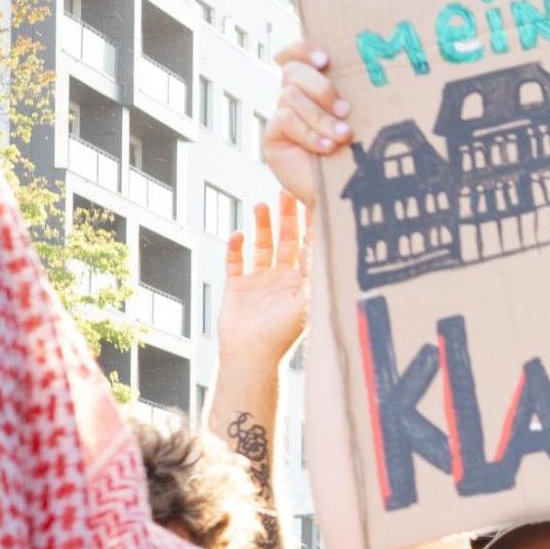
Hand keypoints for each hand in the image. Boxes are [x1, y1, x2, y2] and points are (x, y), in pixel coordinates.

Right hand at [220, 191, 308, 366]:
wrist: (251, 358)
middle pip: (286, 239)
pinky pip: (235, 262)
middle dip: (287, 216)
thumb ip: (311, 272)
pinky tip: (237, 234)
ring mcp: (259, 282)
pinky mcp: (237, 288)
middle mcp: (283, 279)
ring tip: (261, 204)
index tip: (313, 198)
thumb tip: (314, 242)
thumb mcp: (304, 300)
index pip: (309, 245)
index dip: (310, 223)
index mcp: (303, 282)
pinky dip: (235, 247)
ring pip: (262, 246)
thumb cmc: (283, 334)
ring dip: (261, 225)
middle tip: (287, 190)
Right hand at [265, 40, 350, 206]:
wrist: (347, 193)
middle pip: (293, 72)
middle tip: (346, 110)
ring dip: (321, 117)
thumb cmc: (360, 152)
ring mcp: (281, 116)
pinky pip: (285, 121)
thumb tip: (374, 67)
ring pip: (291, 97)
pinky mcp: (273, 137)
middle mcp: (292, 96)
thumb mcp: (361, 118)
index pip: (295, 54)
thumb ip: (356, 94)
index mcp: (312, 85)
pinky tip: (327, 147)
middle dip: (321, 88)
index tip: (325, 60)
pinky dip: (310, 134)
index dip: (303, 50)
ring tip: (344, 135)